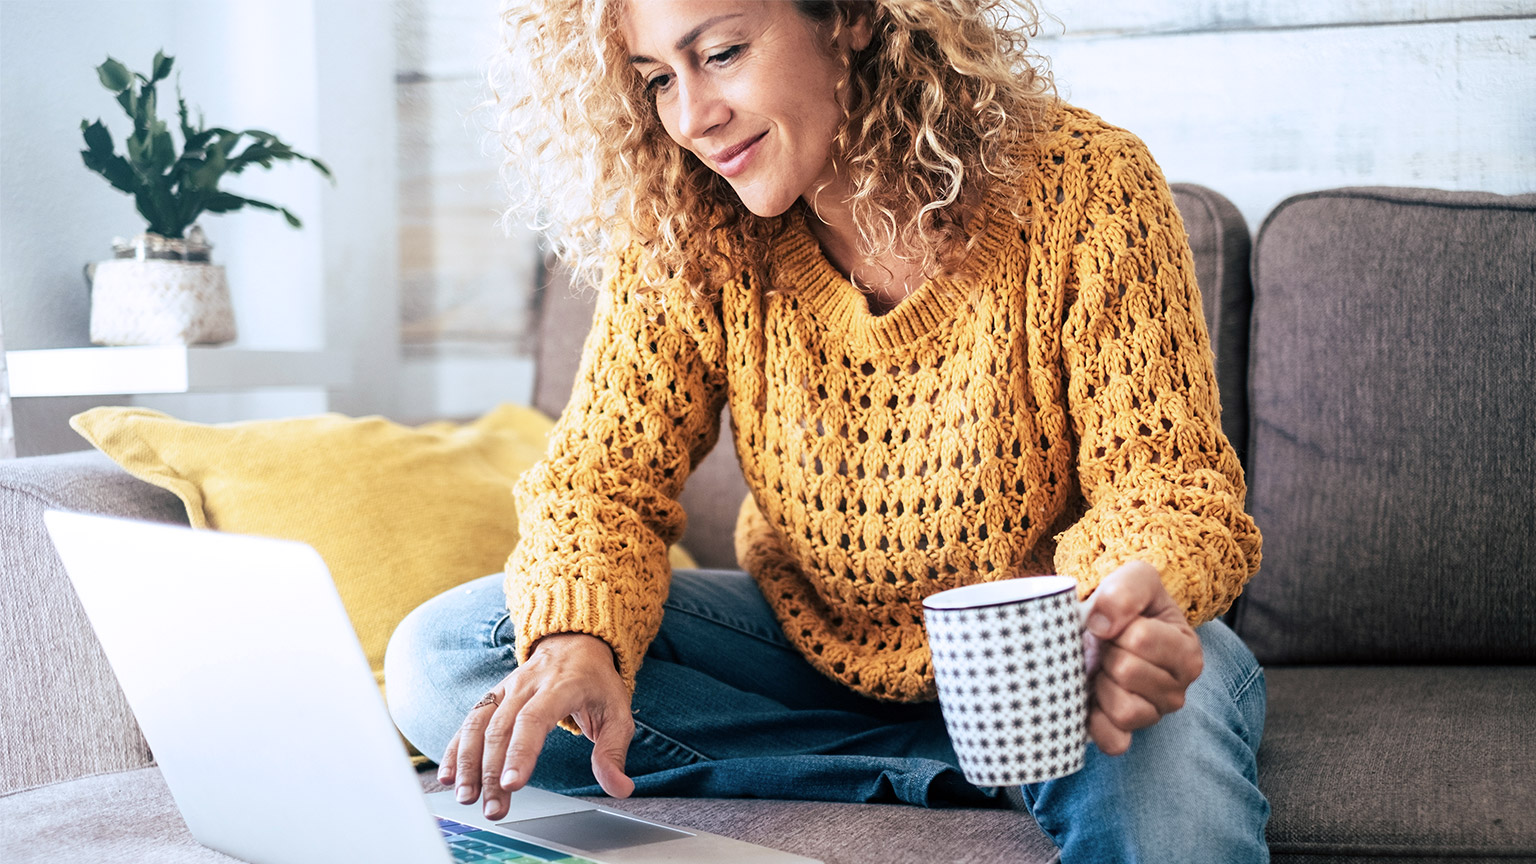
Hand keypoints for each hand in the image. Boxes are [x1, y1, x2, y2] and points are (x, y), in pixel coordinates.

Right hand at [437, 632, 635, 818]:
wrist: (575, 643)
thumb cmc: (596, 683)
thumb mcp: (617, 712)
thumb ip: (613, 752)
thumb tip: (620, 788)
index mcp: (560, 686)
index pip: (534, 719)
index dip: (521, 752)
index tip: (513, 784)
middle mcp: (527, 685)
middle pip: (501, 728)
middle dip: (493, 771)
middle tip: (493, 808)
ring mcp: (506, 689)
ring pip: (478, 724)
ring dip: (468, 762)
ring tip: (466, 797)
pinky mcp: (493, 696)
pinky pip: (469, 721)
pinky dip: (455, 749)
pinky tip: (449, 777)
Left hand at [1081, 560, 1202, 755]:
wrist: (1109, 626)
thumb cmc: (1128, 604)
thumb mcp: (1136, 578)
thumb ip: (1126, 590)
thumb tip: (1100, 625)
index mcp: (1187, 651)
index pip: (1141, 639)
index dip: (1116, 625)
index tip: (1117, 623)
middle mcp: (1178, 690)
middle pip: (1127, 672)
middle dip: (1106, 653)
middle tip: (1107, 646)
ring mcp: (1154, 716)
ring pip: (1124, 710)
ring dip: (1101, 684)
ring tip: (1103, 668)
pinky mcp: (1127, 736)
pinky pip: (1113, 742)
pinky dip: (1096, 722)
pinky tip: (1093, 698)